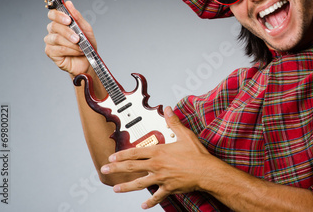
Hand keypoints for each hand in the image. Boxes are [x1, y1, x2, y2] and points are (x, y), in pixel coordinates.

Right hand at [44, 0, 96, 76]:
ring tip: (80, 46)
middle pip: (54, 26)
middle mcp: (53, 30)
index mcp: (60, 22)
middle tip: (78, 38)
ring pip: (56, 38)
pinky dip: (70, 50)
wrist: (89, 61)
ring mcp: (50, 41)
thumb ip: (77, 17)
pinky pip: (58, 49)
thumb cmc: (87, 44)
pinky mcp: (50, 52)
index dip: (58, 15)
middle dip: (68, 32)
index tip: (68, 19)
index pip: (53, 14)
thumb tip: (69, 3)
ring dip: (71, 43)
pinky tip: (78, 51)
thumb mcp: (86, 29)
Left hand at [100, 106, 214, 208]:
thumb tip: (168, 109)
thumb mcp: (185, 135)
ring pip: (140, 183)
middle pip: (132, 167)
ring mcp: (162, 178)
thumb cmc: (197, 154)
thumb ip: (174, 122)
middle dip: (117, 169)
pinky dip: (150, 202)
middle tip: (105, 170)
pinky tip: (143, 205)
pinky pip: (157, 197)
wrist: (206, 172)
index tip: (112, 157)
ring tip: (116, 189)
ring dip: (126, 186)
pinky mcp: (168, 188)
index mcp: (159, 152)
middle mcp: (157, 166)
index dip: (122, 154)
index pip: (136, 153)